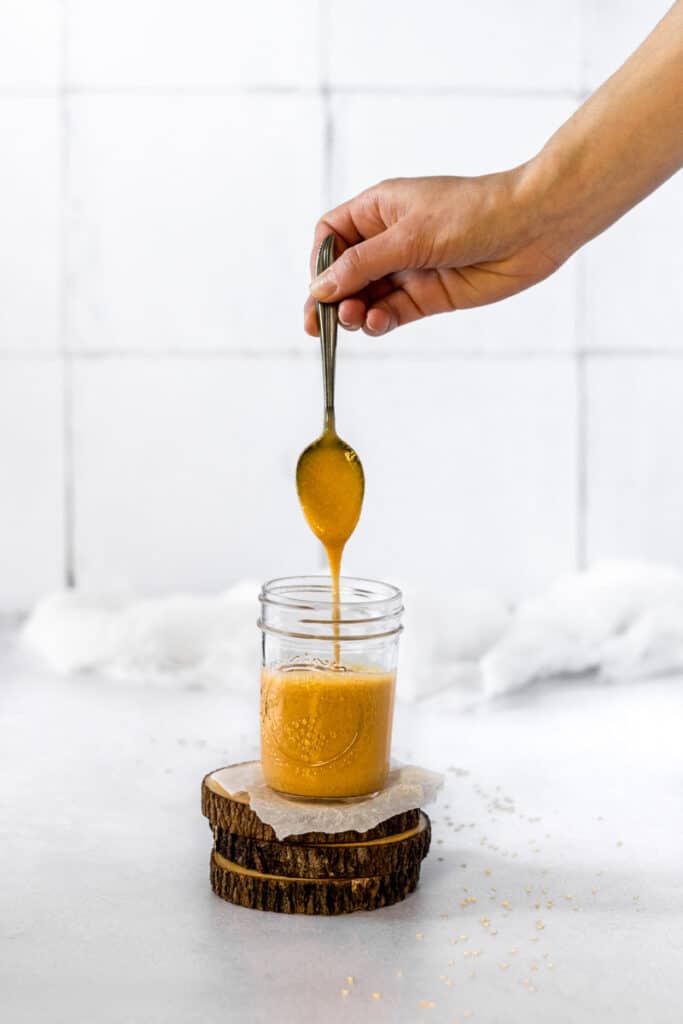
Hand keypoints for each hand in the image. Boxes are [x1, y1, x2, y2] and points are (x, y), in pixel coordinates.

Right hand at [304, 169, 572, 336]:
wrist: (531, 228)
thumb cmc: (472, 213)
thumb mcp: (408, 236)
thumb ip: (362, 265)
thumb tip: (320, 289)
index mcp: (379, 210)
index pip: (332, 236)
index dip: (320, 262)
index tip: (319, 287)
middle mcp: (390, 240)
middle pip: (344, 274)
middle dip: (329, 299)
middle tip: (318, 326)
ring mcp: (409, 269)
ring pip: (366, 298)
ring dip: (353, 313)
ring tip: (354, 320)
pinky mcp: (429, 296)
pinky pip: (392, 313)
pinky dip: (379, 322)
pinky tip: (377, 323)